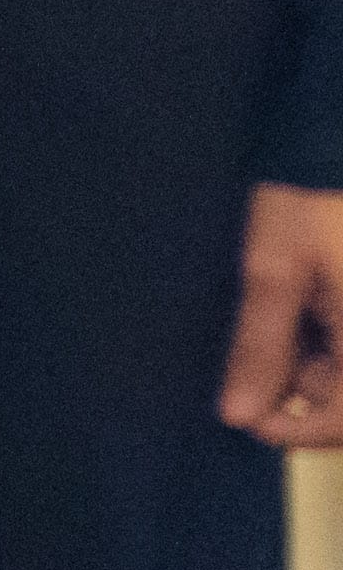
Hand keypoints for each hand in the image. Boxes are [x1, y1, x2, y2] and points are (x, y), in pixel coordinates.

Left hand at [222, 185, 342, 448]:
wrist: (331, 138)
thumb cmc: (307, 197)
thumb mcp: (272, 269)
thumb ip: (260, 346)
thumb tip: (239, 415)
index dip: (297, 432)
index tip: (246, 419)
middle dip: (299, 382)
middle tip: (259, 336)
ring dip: (308, 354)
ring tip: (279, 298)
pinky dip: (322, 331)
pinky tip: (297, 295)